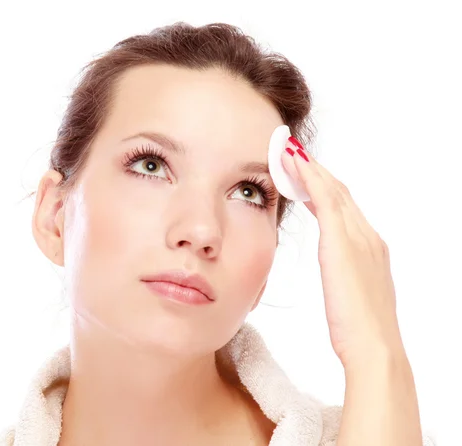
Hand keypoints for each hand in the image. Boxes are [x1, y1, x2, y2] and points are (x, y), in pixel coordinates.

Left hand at [281, 141, 405, 369]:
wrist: (373, 347)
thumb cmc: (358, 329)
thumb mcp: (349, 293)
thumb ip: (343, 273)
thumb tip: (334, 267)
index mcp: (369, 247)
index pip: (343, 206)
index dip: (322, 185)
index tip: (303, 171)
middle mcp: (367, 235)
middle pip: (338, 191)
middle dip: (315, 169)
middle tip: (291, 151)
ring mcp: (358, 237)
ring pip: (332, 190)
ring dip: (309, 167)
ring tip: (287, 150)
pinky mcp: (343, 243)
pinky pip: (325, 200)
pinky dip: (310, 178)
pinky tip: (293, 164)